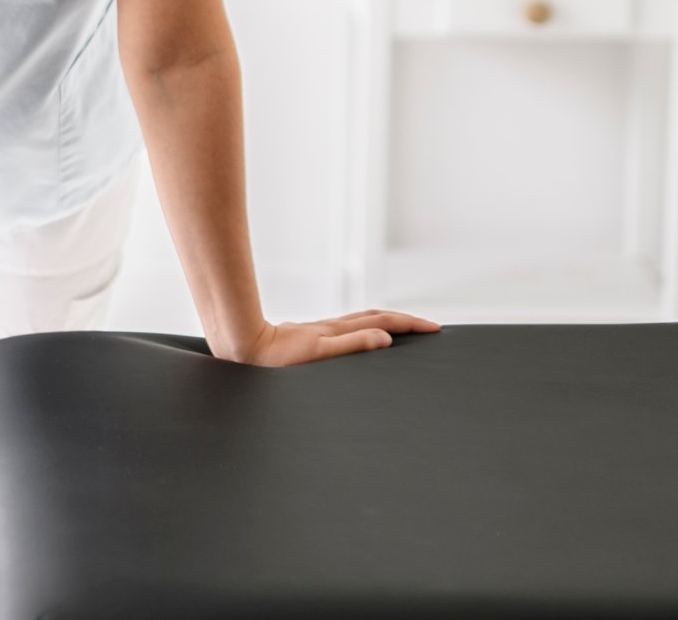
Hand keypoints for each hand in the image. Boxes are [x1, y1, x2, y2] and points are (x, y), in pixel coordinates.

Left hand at [212, 308, 440, 365]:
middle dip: (405, 321)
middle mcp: (332, 329)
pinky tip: (365, 338)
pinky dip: (367, 329)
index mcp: (337, 332)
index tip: (434, 328)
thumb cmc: (276, 359)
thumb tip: (385, 338)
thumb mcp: (317, 354)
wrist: (243, 349)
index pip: (382, 323)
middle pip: (376, 318)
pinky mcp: (312, 340)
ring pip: (363, 322)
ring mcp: (323, 333)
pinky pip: (349, 331)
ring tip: (407, 329)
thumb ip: (351, 345)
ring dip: (388, 322)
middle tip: (429, 327)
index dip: (409, 324)